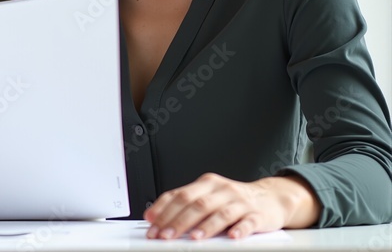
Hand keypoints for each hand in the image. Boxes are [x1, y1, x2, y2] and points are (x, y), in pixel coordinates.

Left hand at [143, 173, 320, 239]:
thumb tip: (157, 216)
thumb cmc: (234, 200)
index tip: (151, 222)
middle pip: (197, 204)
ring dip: (205, 227)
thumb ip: (186, 204)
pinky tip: (231, 237)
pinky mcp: (257, 215)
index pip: (180, 194)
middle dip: (178, 221)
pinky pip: (248, 222)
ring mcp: (240, 202)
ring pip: (220, 213)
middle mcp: (222, 190)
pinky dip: (239, 229)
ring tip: (193, 238)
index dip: (163, 208)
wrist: (271, 198)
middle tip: (165, 235)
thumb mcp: (209, 196)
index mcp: (207, 183)